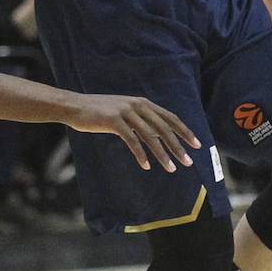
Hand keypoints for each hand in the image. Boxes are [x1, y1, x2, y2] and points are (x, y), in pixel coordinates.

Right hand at [65, 94, 199, 171]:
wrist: (75, 106)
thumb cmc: (99, 111)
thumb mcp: (123, 110)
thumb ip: (140, 118)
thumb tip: (157, 132)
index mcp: (142, 102)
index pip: (170, 117)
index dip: (184, 131)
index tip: (196, 145)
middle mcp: (137, 105)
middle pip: (164, 128)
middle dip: (178, 146)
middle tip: (188, 161)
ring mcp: (125, 112)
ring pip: (150, 136)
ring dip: (162, 154)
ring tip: (171, 168)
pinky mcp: (113, 121)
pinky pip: (131, 140)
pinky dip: (140, 154)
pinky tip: (146, 165)